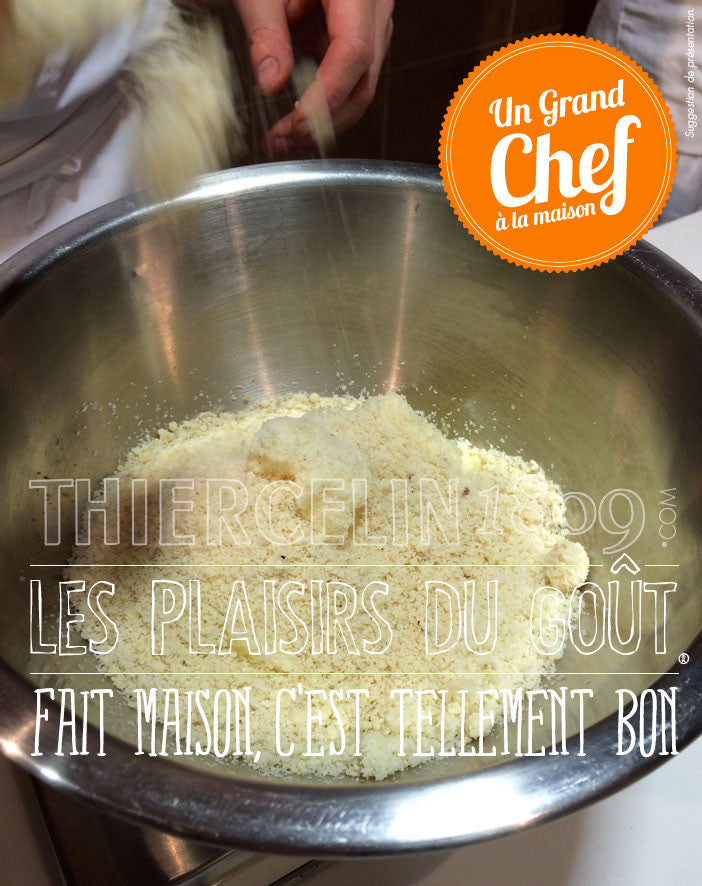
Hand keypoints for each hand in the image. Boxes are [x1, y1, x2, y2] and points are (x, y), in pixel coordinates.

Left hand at [235, 0, 392, 153]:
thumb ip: (266, 29)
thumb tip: (271, 82)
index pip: (353, 55)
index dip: (326, 98)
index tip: (295, 124)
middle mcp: (375, 5)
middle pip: (363, 80)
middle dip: (324, 120)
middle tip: (284, 141)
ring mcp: (372, 19)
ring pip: (361, 83)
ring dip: (324, 116)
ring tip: (285, 134)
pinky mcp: (358, 28)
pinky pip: (349, 71)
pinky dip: (323, 95)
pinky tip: (294, 106)